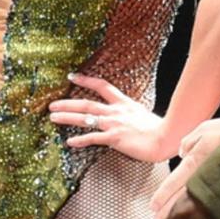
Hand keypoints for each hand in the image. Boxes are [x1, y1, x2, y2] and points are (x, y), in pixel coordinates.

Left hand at [48, 73, 168, 161]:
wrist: (167, 138)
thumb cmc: (160, 130)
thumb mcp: (144, 116)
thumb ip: (132, 116)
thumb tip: (127, 120)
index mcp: (124, 104)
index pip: (102, 86)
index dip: (86, 80)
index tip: (72, 77)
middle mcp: (116, 111)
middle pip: (87, 102)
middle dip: (67, 103)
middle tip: (52, 104)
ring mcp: (114, 124)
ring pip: (85, 117)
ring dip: (67, 117)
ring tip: (53, 117)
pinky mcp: (115, 138)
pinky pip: (94, 138)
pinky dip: (80, 140)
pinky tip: (70, 142)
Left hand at [150, 115, 219, 218]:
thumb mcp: (204, 129)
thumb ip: (188, 143)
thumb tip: (182, 153)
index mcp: (197, 159)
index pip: (176, 181)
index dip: (163, 195)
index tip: (153, 206)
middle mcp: (205, 174)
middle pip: (183, 198)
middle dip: (169, 210)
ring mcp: (216, 183)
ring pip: (195, 204)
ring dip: (183, 214)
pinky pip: (210, 202)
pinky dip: (200, 211)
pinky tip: (195, 216)